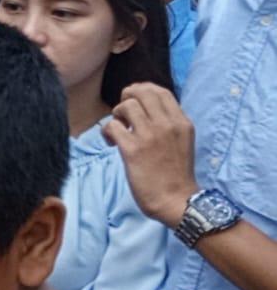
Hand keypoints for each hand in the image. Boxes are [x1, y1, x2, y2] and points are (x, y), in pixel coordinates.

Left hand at [102, 82, 199, 225]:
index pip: (161, 91)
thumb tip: (146, 110)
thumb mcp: (181, 141)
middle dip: (126, 97)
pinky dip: (107, 132)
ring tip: (119, 130)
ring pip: (126, 106)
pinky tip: (111, 143)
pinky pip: (112, 126)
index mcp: (181, 122)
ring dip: (117, 115)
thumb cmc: (176, 174)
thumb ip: (168, 124)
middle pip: (142, 92)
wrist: (177, 200)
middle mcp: (167, 125)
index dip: (142, 90)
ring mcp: (150, 136)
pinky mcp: (133, 150)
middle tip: (122, 113)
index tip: (133, 99)